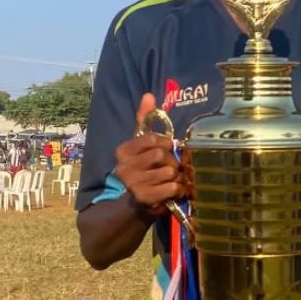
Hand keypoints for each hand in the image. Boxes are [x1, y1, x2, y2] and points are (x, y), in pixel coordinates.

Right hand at [113, 93, 183, 215]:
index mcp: (122, 151)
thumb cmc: (142, 169)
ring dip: (177, 176)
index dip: (166, 143)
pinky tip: (173, 190)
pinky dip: (178, 189)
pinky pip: (172, 187)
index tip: (168, 148)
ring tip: (172, 179)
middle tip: (172, 167)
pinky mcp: (144, 198)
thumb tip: (149, 95)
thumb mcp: (140, 144)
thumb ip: (144, 120)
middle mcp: (123, 167)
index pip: (152, 139)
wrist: (134, 204)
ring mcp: (133, 184)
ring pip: (169, 172)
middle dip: (172, 161)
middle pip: (162, 155)